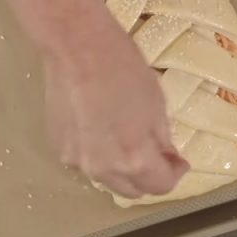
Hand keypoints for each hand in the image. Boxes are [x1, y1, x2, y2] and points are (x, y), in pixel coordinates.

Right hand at [42, 9, 188, 198]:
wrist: (76, 46)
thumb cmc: (122, 67)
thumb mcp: (157, 102)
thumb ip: (162, 139)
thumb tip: (166, 156)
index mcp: (134, 159)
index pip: (160, 186)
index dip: (174, 173)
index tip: (178, 159)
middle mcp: (104, 169)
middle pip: (132, 190)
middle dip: (148, 176)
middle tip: (155, 153)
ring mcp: (77, 161)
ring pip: (107, 178)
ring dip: (121, 168)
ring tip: (124, 139)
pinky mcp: (58, 147)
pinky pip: (85, 162)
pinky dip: (98, 154)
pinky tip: (99, 129)